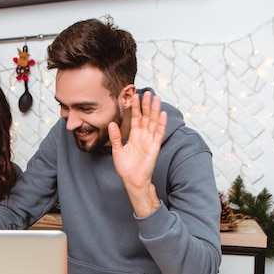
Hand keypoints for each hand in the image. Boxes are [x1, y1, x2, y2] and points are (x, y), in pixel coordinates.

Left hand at [109, 91, 166, 216]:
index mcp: (134, 136)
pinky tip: (162, 114)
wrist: (132, 181)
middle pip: (146, 117)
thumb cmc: (125, 168)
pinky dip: (161, 124)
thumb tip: (111, 123)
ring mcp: (150, 141)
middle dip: (146, 105)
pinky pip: (158, 134)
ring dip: (154, 110)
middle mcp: (143, 137)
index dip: (135, 108)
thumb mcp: (117, 150)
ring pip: (153, 122)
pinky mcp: (155, 147)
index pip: (136, 119)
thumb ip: (115, 137)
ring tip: (155, 98)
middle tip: (147, 92)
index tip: (134, 96)